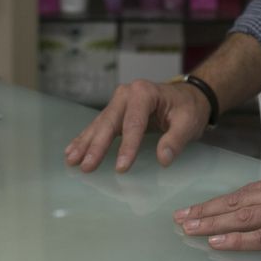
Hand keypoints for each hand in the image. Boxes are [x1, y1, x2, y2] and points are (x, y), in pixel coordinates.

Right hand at [64, 79, 210, 172]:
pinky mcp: (116, 111)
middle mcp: (127, 93)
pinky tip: (73, 150)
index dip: (127, 146)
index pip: (134, 123)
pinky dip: (86, 138)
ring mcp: (119, 101)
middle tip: (86, 166)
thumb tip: (163, 159)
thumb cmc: (188, 108)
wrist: (189, 96)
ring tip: (71, 160)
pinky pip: (99, 126)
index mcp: (144, 93)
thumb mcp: (189, 122)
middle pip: (110, 122)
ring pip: (100, 124)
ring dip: (85, 143)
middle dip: (97, 146)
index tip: (121, 168)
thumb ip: (176, 140)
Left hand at [174, 169, 260, 260]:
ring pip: (245, 216)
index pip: (250, 190)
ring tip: (190, 229)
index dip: (223, 200)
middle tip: (181, 217)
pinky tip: (218, 242)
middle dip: (208, 210)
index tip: (201, 206)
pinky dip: (238, 240)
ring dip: (213, 223)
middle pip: (240, 201)